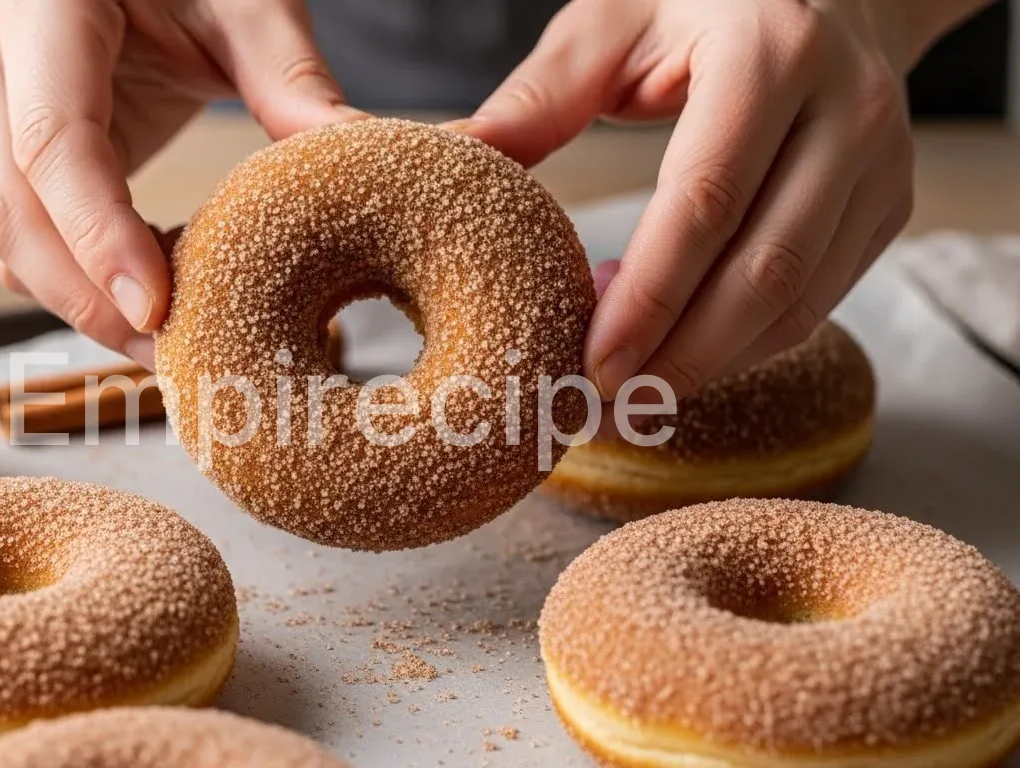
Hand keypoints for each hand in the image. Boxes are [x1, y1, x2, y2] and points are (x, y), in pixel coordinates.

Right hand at [0, 0, 363, 366]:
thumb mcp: (248, 0)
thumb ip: (293, 77)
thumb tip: (358, 155)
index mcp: (44, 7)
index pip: (51, 141)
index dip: (98, 235)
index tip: (156, 307)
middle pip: (9, 210)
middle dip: (87, 299)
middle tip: (176, 355)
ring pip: (5, 238)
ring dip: (82, 302)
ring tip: (175, 338)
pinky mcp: (1, 151)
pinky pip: (24, 237)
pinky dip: (80, 281)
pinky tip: (152, 295)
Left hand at [452, 0, 916, 399]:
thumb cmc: (700, 2)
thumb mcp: (614, 21)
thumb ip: (538, 97)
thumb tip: (451, 157)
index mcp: (770, 54)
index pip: (706, 200)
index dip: (649, 296)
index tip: (591, 361)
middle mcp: (846, 111)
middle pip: (764, 270)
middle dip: (680, 356)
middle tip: (604, 404)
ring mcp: (881, 163)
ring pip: (800, 301)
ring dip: (712, 364)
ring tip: (632, 392)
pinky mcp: (889, 205)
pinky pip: (818, 301)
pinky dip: (748, 346)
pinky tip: (683, 355)